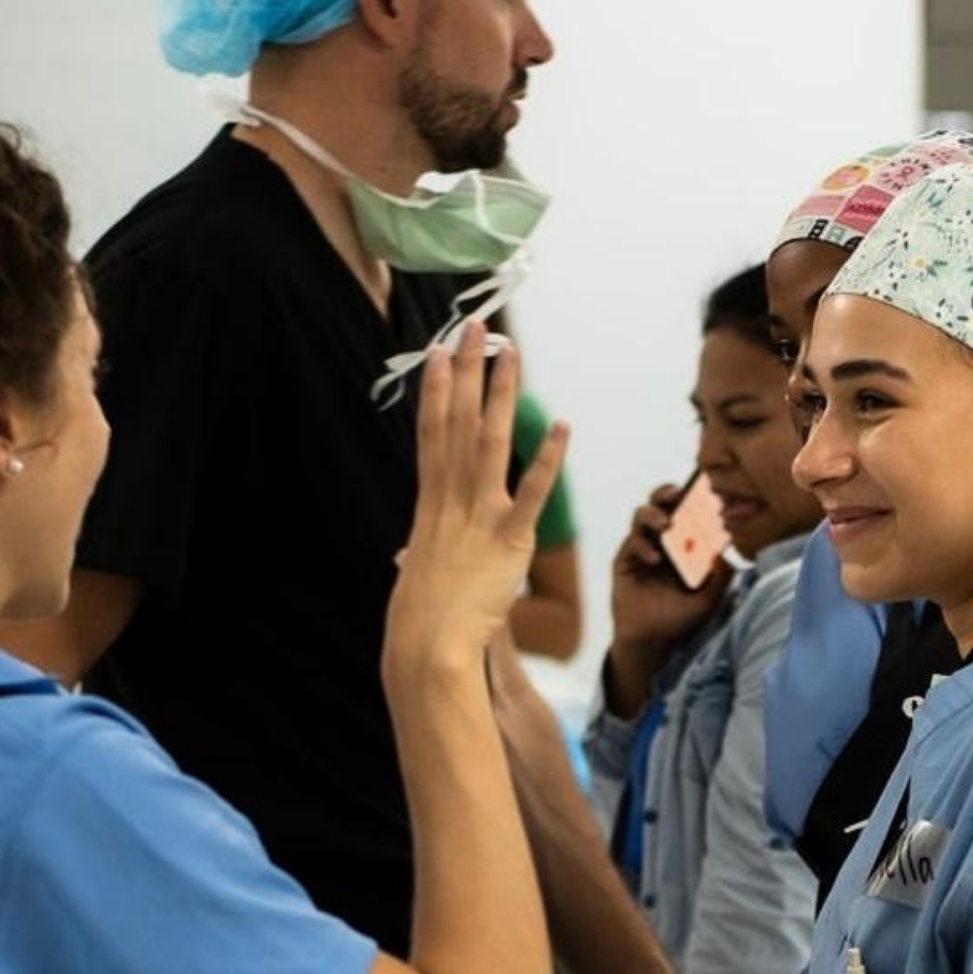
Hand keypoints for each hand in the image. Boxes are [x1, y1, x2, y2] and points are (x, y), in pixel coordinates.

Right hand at [386, 322, 567, 671]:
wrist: (426, 645)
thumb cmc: (422, 615)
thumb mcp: (418, 570)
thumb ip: (421, 550)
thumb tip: (409, 552)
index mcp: (430, 502)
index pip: (432, 431)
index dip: (438, 389)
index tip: (440, 352)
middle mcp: (451, 498)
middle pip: (459, 422)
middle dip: (467, 372)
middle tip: (474, 328)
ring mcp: (479, 515)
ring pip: (490, 443)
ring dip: (501, 396)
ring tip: (510, 355)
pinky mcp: (509, 538)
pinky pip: (531, 493)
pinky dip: (548, 460)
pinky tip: (563, 427)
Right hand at [608, 483, 731, 651]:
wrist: (653, 641)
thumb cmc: (680, 616)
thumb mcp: (708, 598)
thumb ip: (721, 577)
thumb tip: (730, 552)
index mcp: (681, 541)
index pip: (684, 510)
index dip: (690, 496)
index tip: (702, 488)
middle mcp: (660, 540)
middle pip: (659, 503)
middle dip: (666, 493)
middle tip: (677, 495)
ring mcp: (640, 548)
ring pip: (640, 516)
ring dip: (653, 515)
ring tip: (665, 524)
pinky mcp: (623, 562)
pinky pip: (630, 544)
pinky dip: (642, 547)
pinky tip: (654, 558)